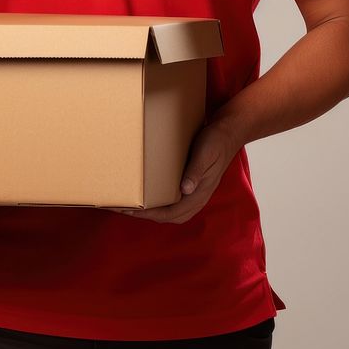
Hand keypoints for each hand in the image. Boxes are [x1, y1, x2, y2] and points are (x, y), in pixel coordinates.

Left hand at [105, 120, 240, 224]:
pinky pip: (171, 200)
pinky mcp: (189, 184)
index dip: (148, 214)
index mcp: (199, 194)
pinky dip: (156, 201)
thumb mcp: (206, 154)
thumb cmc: (216, 142)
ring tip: (129, 203)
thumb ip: (196, 171)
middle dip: (143, 215)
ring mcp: (193, 192)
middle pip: (166, 216)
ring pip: (168, 210)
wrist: (228, 132)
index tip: (129, 210)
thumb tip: (185, 190)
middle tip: (120, 207)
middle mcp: (195, 198)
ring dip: (148, 210)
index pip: (170, 213)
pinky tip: (145, 192)